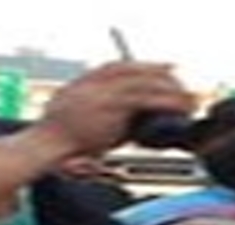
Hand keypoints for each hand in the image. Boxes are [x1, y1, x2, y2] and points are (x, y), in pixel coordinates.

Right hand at [27, 61, 193, 156]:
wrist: (47, 148)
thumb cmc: (63, 143)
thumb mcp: (85, 123)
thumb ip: (108, 116)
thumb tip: (136, 121)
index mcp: (84, 84)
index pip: (117, 68)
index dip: (141, 67)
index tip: (162, 68)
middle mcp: (93, 83)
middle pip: (133, 69)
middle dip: (160, 74)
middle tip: (180, 82)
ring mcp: (101, 91)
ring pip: (143, 82)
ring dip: (169, 89)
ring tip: (187, 99)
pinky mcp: (110, 105)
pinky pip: (144, 98)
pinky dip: (165, 101)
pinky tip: (179, 107)